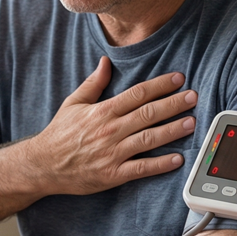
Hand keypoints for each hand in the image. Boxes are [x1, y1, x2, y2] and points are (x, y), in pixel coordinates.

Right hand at [24, 56, 195, 194]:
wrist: (43, 165)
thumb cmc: (59, 134)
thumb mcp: (72, 104)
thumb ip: (92, 83)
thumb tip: (105, 62)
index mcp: (102, 111)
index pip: (137, 94)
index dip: (160, 85)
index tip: (178, 79)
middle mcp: (109, 130)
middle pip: (148, 114)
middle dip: (174, 104)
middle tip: (194, 97)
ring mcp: (112, 153)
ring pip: (148, 139)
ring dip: (172, 130)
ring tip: (191, 122)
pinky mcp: (113, 174)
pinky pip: (141, 168)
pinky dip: (160, 164)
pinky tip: (177, 159)